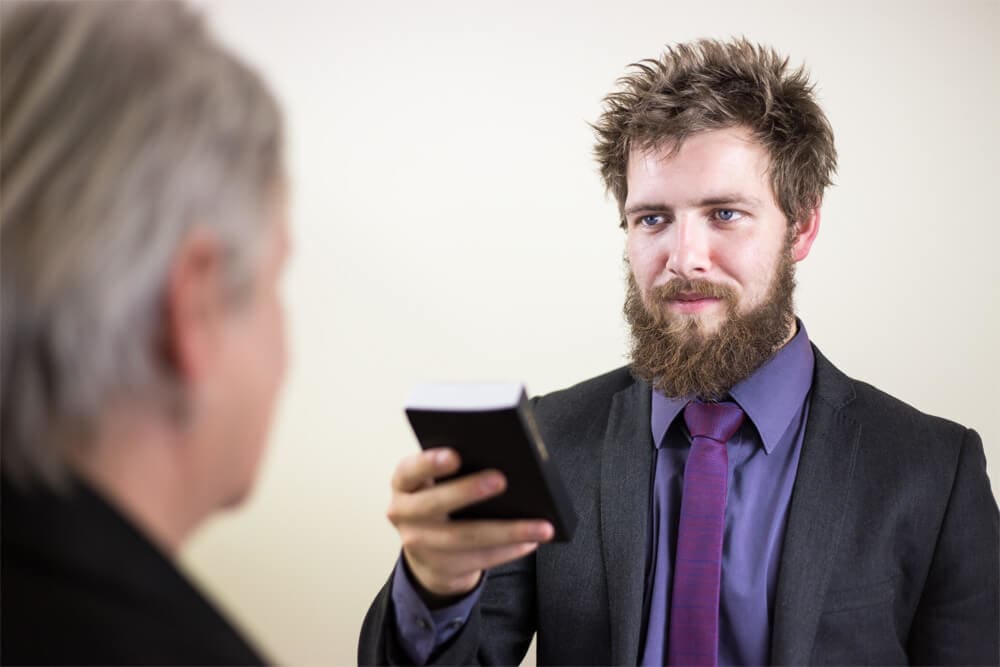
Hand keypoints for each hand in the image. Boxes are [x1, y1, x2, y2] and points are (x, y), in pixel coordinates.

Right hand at [387, 447, 553, 602]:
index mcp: (403, 482)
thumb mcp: (438, 480)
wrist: (427, 547)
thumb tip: (503, 459)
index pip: (410, 470)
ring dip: (507, 531)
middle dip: (468, 491)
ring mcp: (418, 544)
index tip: (456, 455)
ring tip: (540, 525)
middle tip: (502, 480)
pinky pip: (478, 560)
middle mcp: (403, 513)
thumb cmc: (442, 497)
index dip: (430, 463)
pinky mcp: (439, 568)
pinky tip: (531, 541)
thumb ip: (457, 468)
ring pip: (464, 537)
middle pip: (434, 504)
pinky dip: (508, 551)